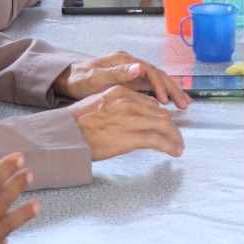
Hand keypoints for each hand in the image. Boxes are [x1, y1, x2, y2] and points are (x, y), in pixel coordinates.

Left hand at [54, 52, 190, 108]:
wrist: (68, 78)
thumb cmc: (79, 79)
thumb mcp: (95, 77)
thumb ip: (117, 73)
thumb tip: (138, 68)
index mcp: (123, 60)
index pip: (149, 70)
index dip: (160, 85)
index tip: (166, 100)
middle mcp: (130, 63)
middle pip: (157, 74)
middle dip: (173, 89)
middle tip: (185, 104)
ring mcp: (131, 71)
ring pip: (156, 80)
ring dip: (171, 91)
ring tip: (184, 104)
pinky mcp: (130, 79)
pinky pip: (150, 85)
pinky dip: (161, 93)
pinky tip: (168, 103)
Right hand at [69, 85, 185, 160]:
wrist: (65, 135)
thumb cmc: (76, 124)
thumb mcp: (99, 104)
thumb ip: (118, 106)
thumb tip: (130, 116)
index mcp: (121, 92)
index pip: (150, 103)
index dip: (161, 115)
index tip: (165, 125)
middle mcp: (128, 102)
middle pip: (160, 113)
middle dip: (171, 127)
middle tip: (176, 138)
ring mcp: (130, 119)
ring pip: (164, 125)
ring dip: (175, 137)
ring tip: (178, 146)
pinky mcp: (130, 137)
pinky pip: (158, 140)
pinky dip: (170, 146)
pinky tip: (175, 151)